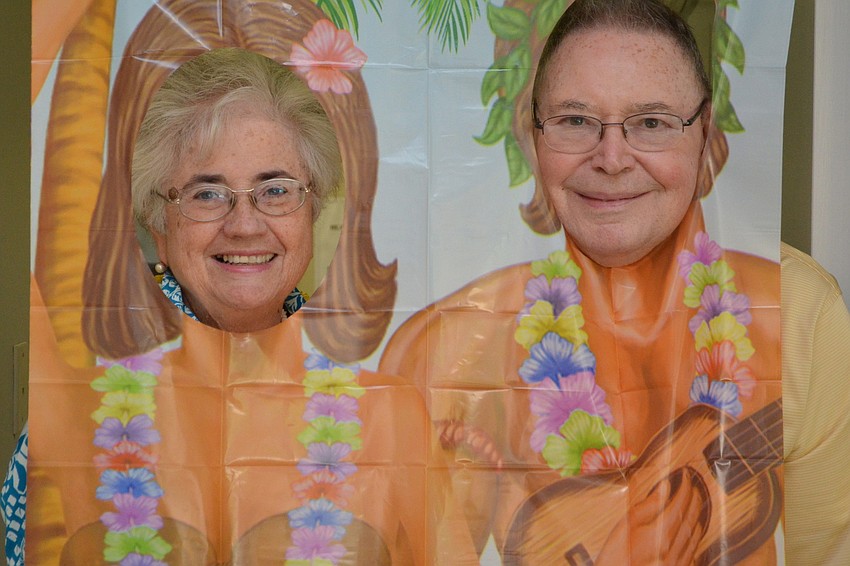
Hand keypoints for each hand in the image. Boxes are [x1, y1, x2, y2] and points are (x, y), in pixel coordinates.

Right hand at [595, 466, 710, 564]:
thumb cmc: (615, 556)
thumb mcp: (625, 526)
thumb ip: (647, 505)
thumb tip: (665, 487)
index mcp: (660, 534)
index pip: (679, 505)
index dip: (685, 488)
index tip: (687, 477)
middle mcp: (673, 548)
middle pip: (690, 520)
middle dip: (695, 501)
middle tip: (695, 487)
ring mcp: (677, 562)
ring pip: (694, 537)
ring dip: (698, 517)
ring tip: (698, 505)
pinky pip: (693, 552)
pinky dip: (696, 537)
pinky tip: (694, 533)